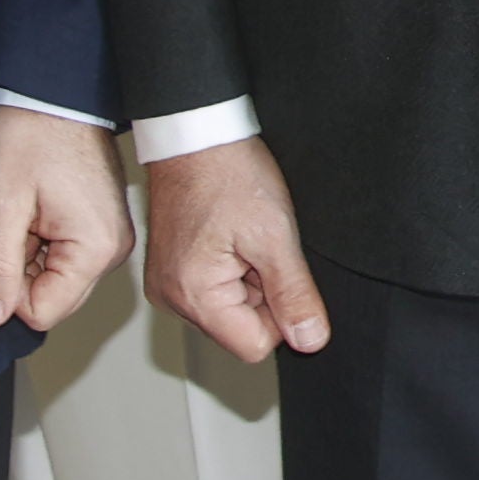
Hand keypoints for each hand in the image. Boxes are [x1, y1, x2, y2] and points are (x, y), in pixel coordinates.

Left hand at [0, 107, 133, 330]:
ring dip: (28, 255)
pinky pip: (63, 258)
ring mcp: (109, 239)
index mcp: (96, 248)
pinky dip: (39, 242)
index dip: (7, 289)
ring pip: (54, 279)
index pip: (42, 312)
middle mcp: (112, 250)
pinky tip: (34, 209)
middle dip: (20, 271)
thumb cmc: (31, 135)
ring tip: (25, 211)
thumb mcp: (1, 203)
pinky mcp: (101, 228)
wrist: (55, 94)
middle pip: (53, 299)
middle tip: (12, 224)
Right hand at [139, 137, 331, 365]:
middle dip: (261, 291)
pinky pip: (214, 289)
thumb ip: (294, 294)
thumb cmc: (227, 172)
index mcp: (192, 295)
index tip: (278, 271)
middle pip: (240, 328)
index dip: (280, 313)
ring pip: (230, 309)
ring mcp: (168, 284)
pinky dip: (231, 267)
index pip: (254, 345)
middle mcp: (171, 298)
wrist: (196, 134)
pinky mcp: (172, 270)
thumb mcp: (275, 235)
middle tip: (257, 244)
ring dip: (247, 277)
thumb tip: (310, 339)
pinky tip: (230, 234)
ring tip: (241, 234)